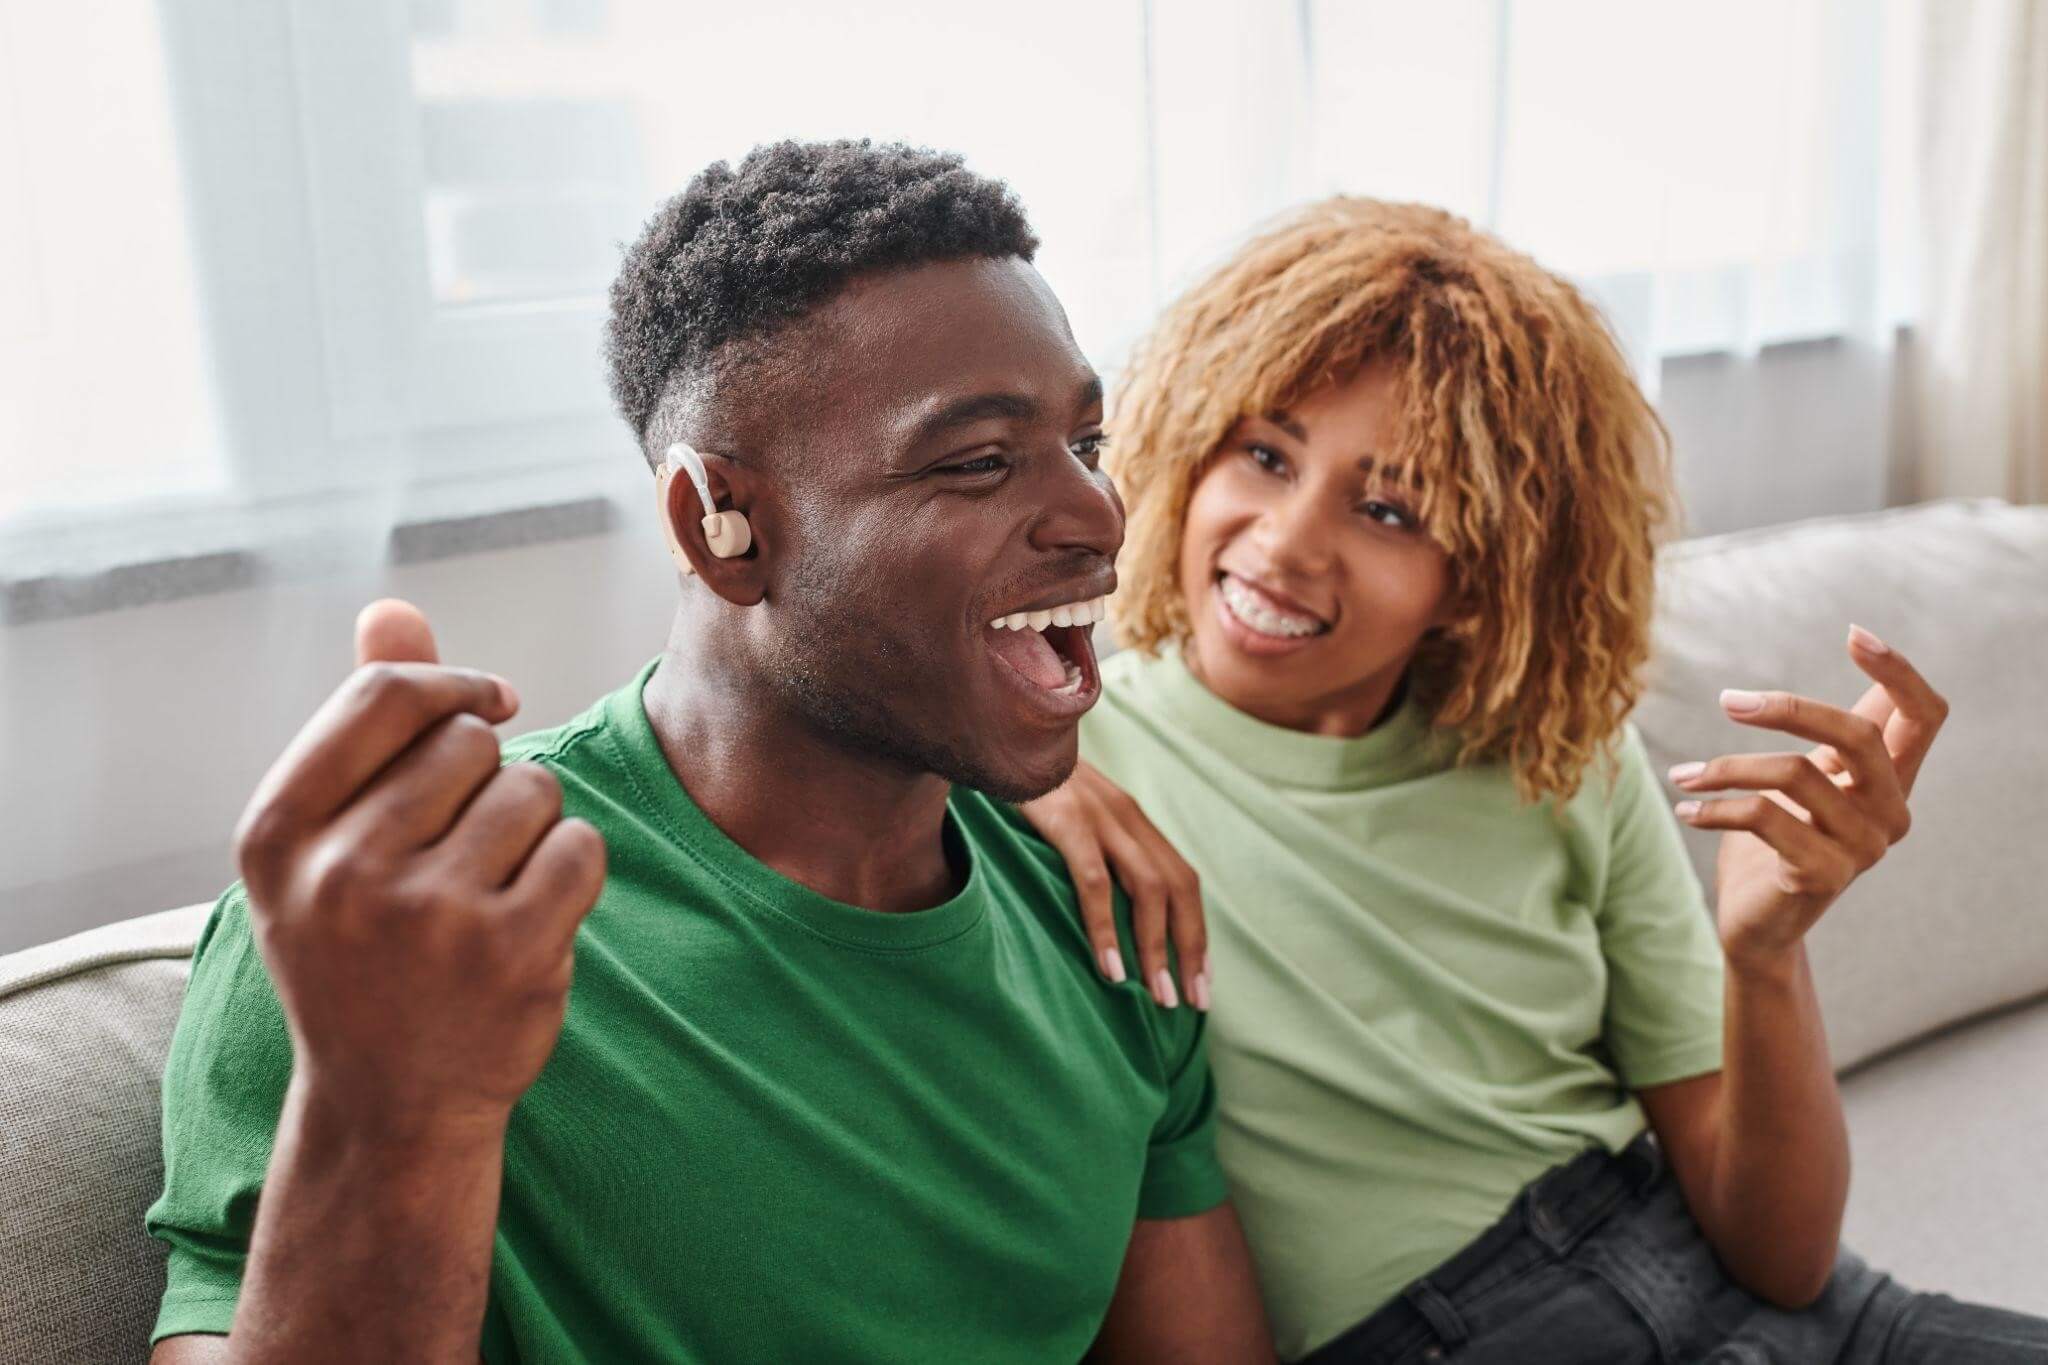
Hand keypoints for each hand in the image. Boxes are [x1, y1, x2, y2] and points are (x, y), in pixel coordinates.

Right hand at [233, 599, 606, 1136]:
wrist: (390, 1104)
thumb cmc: (362, 952)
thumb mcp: (329, 846)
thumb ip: (365, 726)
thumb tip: (394, 609)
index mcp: (278, 833)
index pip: (385, 696)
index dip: (454, 687)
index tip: (487, 708)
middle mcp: (341, 872)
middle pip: (469, 742)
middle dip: (489, 779)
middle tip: (462, 853)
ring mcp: (427, 916)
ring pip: (533, 790)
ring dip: (534, 829)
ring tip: (491, 894)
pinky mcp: (509, 952)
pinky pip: (580, 846)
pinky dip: (573, 873)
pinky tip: (533, 922)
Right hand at [1017, 759, 1208, 1009]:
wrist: (999, 731)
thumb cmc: (1027, 786)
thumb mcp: (1072, 814)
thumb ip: (1094, 849)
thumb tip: (1104, 907)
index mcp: (1133, 820)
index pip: (1183, 879)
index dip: (1196, 930)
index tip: (1201, 979)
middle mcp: (1127, 817)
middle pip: (1179, 887)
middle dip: (1190, 947)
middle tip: (1190, 1001)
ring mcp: (1099, 818)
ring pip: (1148, 889)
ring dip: (1156, 947)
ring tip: (1158, 995)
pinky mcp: (1066, 821)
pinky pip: (1094, 882)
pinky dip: (1105, 927)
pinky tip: (1110, 967)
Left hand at [1670, 624, 1948, 970]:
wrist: (1757, 924)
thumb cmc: (1777, 840)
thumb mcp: (1809, 779)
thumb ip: (1833, 736)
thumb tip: (1869, 663)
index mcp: (1892, 782)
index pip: (1925, 716)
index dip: (1899, 671)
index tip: (1854, 634)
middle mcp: (1890, 813)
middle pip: (1857, 735)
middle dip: (1789, 708)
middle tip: (1729, 700)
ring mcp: (1863, 848)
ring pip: (1795, 774)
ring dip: (1725, 768)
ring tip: (1684, 776)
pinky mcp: (1823, 875)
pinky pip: (1764, 816)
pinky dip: (1714, 806)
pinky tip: (1687, 809)